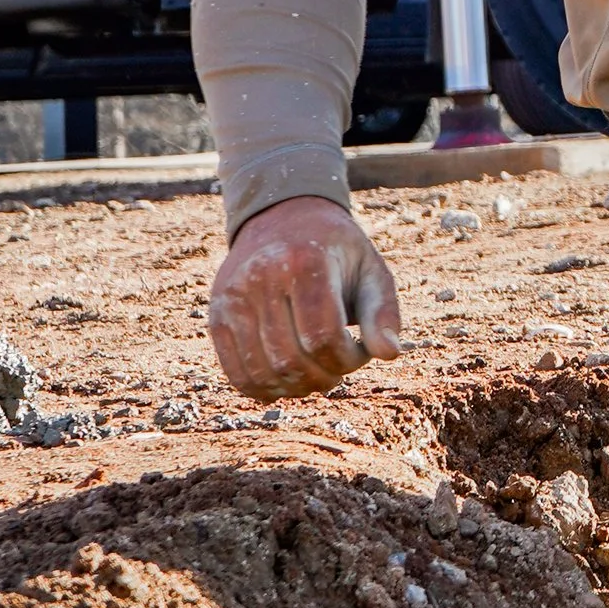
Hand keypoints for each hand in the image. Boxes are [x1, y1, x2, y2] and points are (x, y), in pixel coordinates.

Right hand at [208, 197, 403, 402]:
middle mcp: (261, 277)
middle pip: (291, 359)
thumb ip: (383, 312)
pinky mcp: (217, 316)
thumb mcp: (371, 270)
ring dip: (296, 388)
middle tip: (340, 368)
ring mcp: (232, 298)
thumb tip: (391, 354)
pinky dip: (264, 390)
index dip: (347, 360)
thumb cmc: (336, 252)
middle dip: (324, 377)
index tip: (360, 352)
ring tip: (318, 376)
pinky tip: (289, 382)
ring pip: (263, 372)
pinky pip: (236, 372)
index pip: (323, 337)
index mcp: (304, 261)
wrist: (283, 218)